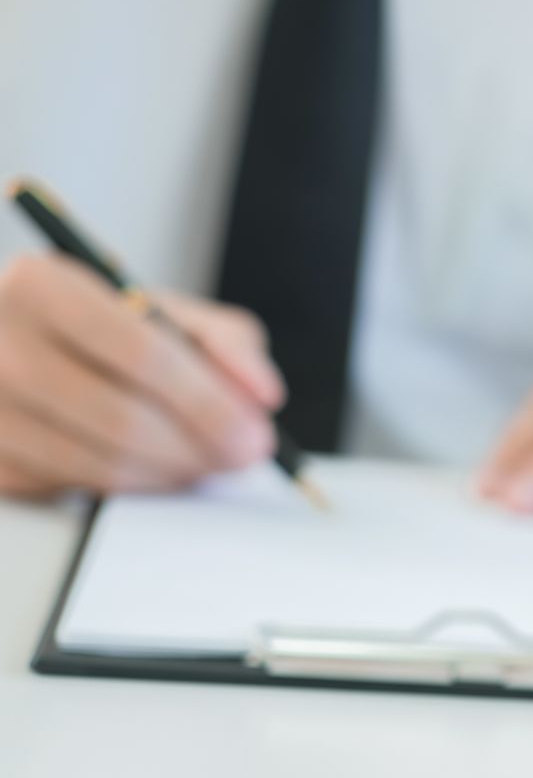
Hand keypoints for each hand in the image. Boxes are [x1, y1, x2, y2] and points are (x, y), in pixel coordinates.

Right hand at [0, 254, 280, 497]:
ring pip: (101, 467)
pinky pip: (75, 490)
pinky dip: (129, 486)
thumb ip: (226, 343)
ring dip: (170, 475)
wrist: (14, 340)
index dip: (208, 404)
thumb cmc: (97, 325)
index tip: (253, 434)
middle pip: (122, 421)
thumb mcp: (162, 309)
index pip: (143, 356)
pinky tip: (148, 464)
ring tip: (201, 461)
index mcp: (42, 287)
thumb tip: (262, 396)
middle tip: (238, 457)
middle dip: (198, 449)